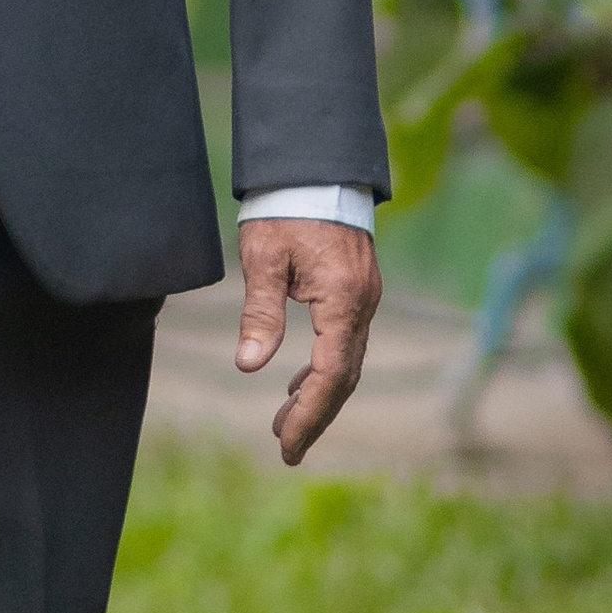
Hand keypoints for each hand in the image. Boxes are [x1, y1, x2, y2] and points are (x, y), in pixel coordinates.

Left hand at [235, 216, 379, 463]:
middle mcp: (362, 304)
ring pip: (346, 361)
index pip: (330, 376)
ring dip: (318, 394)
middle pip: (344, 377)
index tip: (285, 446)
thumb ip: (260, 313)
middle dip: (315, 415)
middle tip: (285, 447)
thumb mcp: (263, 257)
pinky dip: (323, 367)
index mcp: (342, 301)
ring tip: (285, 422)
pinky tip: (299, 380)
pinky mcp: (356, 289)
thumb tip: (247, 366)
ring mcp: (364, 297)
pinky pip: (345, 341)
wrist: (314, 165)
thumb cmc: (285, 206)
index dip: (309, 415)